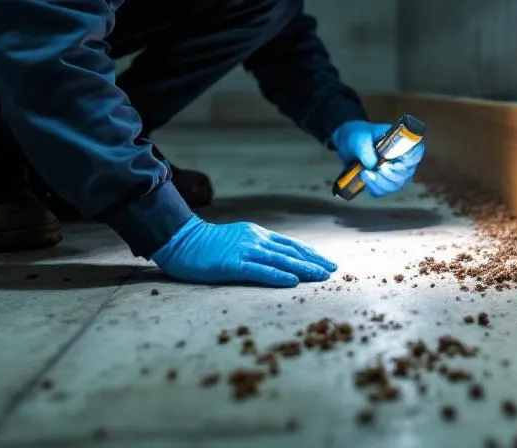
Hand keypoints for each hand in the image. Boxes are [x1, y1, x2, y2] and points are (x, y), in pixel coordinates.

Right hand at [150, 216, 336, 285]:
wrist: (183, 240)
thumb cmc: (208, 245)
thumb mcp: (238, 239)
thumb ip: (257, 246)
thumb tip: (276, 259)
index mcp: (258, 234)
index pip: (291, 245)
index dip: (310, 254)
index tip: (327, 263)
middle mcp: (256, 240)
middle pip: (291, 252)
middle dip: (314, 262)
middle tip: (332, 271)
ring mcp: (245, 251)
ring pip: (281, 261)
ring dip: (303, 269)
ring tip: (321, 277)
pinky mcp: (233, 264)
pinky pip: (260, 271)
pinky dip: (278, 276)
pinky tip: (292, 282)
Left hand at [329, 120, 425, 197]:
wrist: (350, 143)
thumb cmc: (359, 135)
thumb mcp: (360, 139)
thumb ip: (367, 151)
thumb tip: (375, 166)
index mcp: (403, 141)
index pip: (417, 152)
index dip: (408, 160)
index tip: (391, 160)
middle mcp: (404, 158)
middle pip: (406, 173)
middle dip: (388, 174)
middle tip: (375, 168)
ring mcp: (396, 172)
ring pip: (396, 185)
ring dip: (379, 181)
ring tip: (365, 171)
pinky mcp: (385, 182)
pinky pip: (383, 191)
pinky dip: (373, 187)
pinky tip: (365, 177)